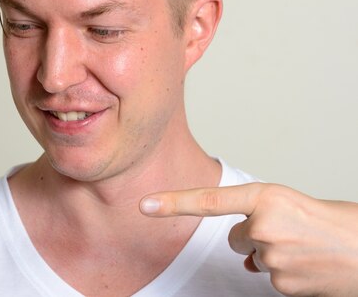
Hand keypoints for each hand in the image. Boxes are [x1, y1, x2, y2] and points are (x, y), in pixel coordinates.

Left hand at [140, 183, 357, 296]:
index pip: (209, 200)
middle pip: (236, 236)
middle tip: (293, 233)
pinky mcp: (280, 282)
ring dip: (272, 255)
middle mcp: (263, 224)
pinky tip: (307, 266)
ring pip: (252, 257)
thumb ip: (257, 219)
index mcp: (266, 196)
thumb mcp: (290, 206)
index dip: (173, 203)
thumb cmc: (333, 224)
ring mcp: (271, 255)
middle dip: (256, 236)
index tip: (144, 205)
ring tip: (304, 248)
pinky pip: (266, 276)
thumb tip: (241, 254)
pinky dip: (283, 274)